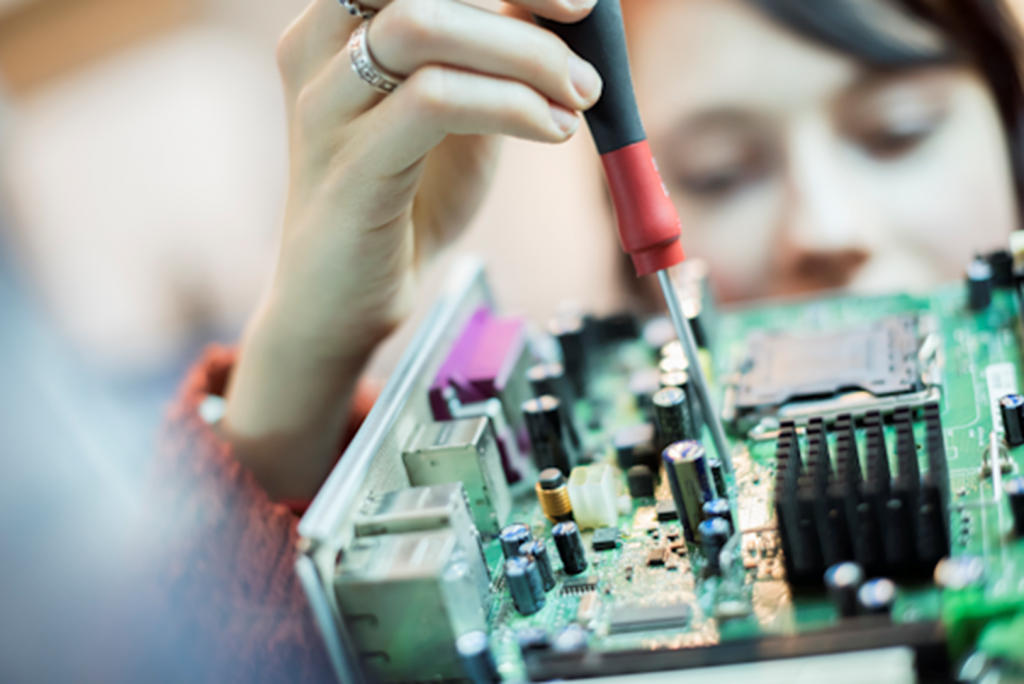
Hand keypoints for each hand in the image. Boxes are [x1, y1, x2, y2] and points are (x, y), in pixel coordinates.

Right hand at [224, 0, 602, 499]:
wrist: (346, 299)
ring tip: (577, 93)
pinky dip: (511, 105)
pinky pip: (434, 102)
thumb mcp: (459, 110)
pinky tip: (553, 130)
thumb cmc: (404, 199)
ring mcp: (324, 107)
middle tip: (583, 18)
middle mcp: (318, 47)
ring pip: (423, 27)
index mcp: (340, 21)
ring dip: (524, 53)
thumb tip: (563, 5)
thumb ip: (492, 54)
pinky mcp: (347, 167)